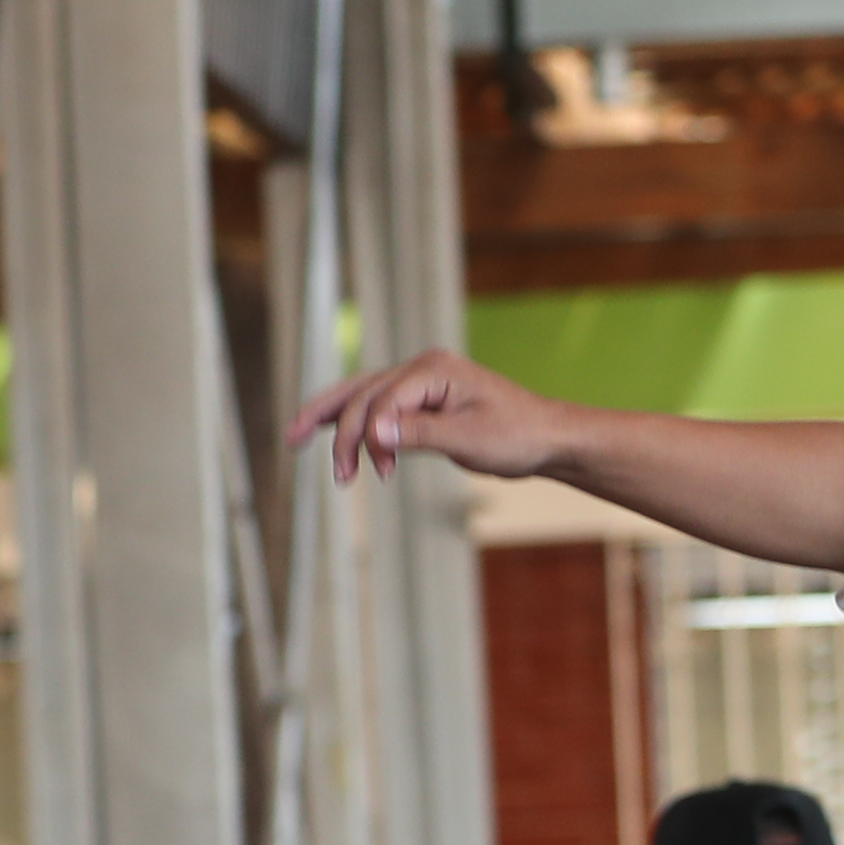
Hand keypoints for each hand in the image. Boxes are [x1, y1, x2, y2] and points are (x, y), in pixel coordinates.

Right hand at [297, 345, 574, 486]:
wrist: (547, 437)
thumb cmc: (516, 437)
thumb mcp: (470, 441)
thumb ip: (419, 434)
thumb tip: (372, 434)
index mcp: (433, 369)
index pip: (382, 400)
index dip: (370, 436)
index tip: (379, 472)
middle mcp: (421, 368)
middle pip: (362, 393)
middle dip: (339, 431)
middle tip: (337, 477)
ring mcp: (420, 381)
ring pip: (362, 395)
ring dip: (333, 421)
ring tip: (296, 439)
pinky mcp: (422, 399)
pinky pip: (377, 405)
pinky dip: (353, 420)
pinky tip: (328, 432)